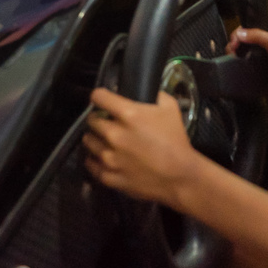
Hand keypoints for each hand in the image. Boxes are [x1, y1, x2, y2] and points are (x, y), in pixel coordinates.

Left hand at [84, 88, 198, 206]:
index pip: (98, 96)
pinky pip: (91, 165)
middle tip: (108, 122)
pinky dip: (95, 160)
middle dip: (98, 118)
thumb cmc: (176, 140)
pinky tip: (103, 158)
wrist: (179, 176)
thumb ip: (154, 95)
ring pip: (88, 141)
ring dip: (95, 138)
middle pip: (91, 120)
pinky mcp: (108, 176)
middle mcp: (113, 134)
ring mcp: (109, 157)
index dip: (100, 96)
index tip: (103, 99)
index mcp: (128, 114)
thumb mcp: (170, 107)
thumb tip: (142, 91)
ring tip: (105, 140)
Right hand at [227, 28, 267, 111]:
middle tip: (231, 52)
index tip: (234, 42)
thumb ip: (259, 37)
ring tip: (229, 60)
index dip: (239, 34)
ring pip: (239, 55)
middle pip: (241, 42)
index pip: (249, 30)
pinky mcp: (254, 74)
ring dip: (232, 56)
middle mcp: (262, 48)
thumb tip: (239, 34)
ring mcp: (257, 62)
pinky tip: (231, 70)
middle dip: (233, 44)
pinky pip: (241, 69)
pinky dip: (235, 68)